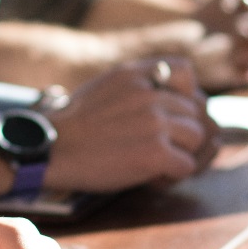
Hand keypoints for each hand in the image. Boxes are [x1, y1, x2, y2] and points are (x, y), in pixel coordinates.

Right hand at [43, 57, 220, 190]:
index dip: (184, 94)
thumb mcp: (106, 86)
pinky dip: (172, 176)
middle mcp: (150, 93)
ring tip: (155, 163)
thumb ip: (138, 85)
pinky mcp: (155, 152)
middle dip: (183, 132)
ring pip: (197, 138)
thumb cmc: (75, 125)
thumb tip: (174, 101)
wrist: (49, 149)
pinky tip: (150, 177)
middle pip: (195, 111)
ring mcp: (155, 122)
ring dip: (182, 154)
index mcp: (136, 73)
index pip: (185, 71)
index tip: (168, 112)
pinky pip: (186, 166)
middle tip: (160, 148)